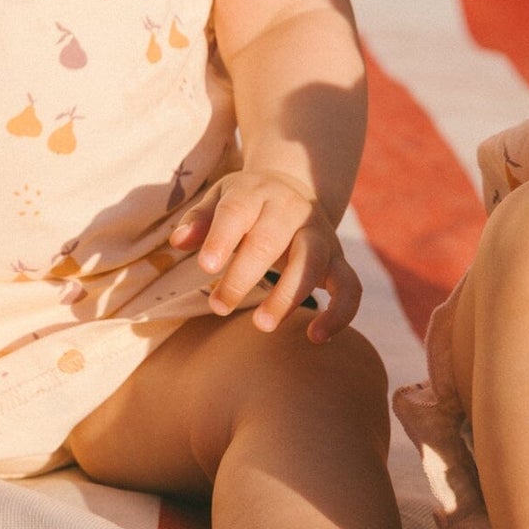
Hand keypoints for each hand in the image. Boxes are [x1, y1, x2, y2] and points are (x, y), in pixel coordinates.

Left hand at [170, 169, 360, 341]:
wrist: (293, 191)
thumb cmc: (245, 204)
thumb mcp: (219, 200)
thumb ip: (199, 220)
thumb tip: (179, 242)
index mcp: (257, 192)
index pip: (238, 212)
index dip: (222, 238)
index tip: (205, 268)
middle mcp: (293, 210)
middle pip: (271, 240)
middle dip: (244, 276)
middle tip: (218, 307)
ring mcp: (321, 235)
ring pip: (313, 262)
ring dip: (288, 295)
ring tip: (261, 326)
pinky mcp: (339, 260)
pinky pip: (350, 287)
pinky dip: (340, 313)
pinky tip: (315, 337)